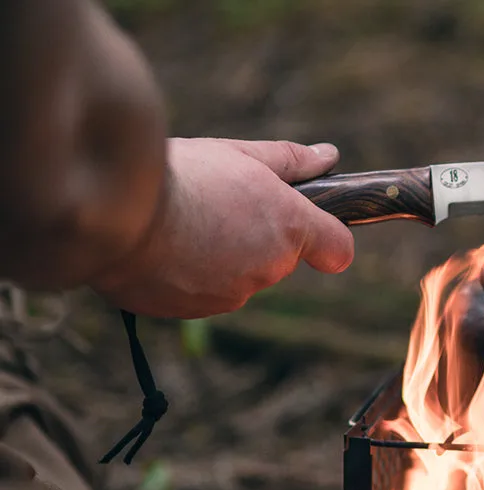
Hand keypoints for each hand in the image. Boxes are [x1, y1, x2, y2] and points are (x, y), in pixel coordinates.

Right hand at [89, 138, 354, 317]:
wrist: (115, 213)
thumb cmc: (181, 176)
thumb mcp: (239, 154)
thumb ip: (290, 161)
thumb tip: (329, 156)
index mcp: (289, 228)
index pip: (337, 250)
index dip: (325, 239)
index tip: (311, 228)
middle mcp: (269, 269)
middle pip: (275, 257)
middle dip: (252, 235)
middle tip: (213, 204)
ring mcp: (233, 295)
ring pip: (235, 275)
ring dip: (215, 254)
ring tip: (176, 222)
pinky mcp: (195, 311)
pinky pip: (197, 291)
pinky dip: (183, 273)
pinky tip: (157, 245)